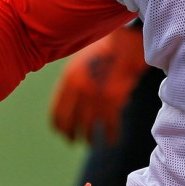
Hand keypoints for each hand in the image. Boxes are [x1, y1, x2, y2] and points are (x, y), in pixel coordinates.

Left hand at [49, 25, 146, 143]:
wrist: (127, 42)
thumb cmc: (105, 50)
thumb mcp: (80, 63)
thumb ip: (74, 82)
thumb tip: (72, 103)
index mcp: (68, 80)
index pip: (57, 112)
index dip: (59, 126)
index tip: (61, 133)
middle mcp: (80, 90)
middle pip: (71, 123)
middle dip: (71, 135)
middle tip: (73, 141)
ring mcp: (96, 96)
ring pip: (89, 127)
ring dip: (89, 138)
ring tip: (90, 143)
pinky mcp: (114, 100)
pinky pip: (110, 124)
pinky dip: (111, 135)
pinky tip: (111, 141)